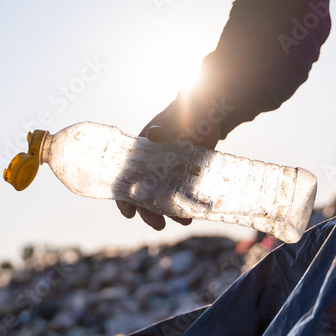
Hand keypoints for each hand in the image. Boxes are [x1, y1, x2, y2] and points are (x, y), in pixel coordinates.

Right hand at [116, 94, 222, 229]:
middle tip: (158, 225)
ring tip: (184, 221)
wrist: (211, 113)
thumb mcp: (176, 117)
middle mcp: (151, 165)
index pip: (125, 177)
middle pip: (144, 194)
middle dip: (149, 212)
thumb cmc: (188, 110)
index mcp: (141, 151)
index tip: (128, 213)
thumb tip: (154, 135)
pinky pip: (181, 195)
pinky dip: (185, 206)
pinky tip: (193, 214)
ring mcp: (169, 172)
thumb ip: (165, 127)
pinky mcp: (185, 176)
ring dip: (170, 212)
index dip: (124, 197)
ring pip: (163, 198)